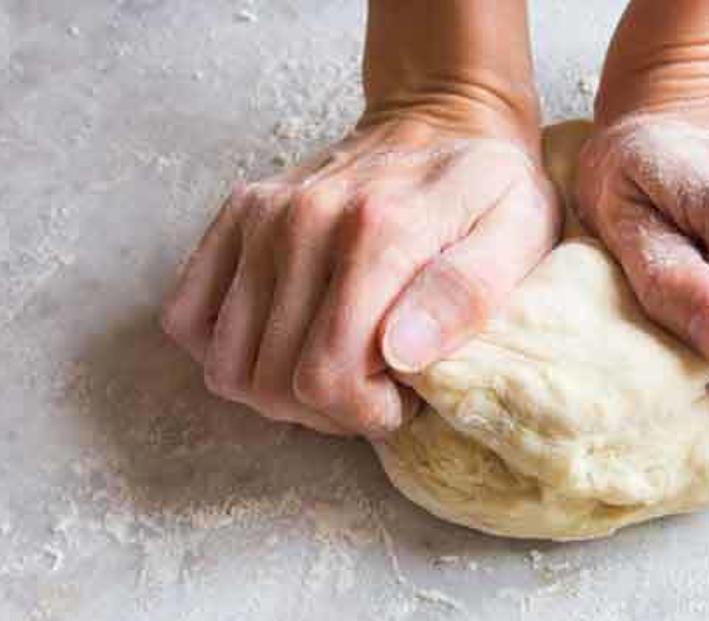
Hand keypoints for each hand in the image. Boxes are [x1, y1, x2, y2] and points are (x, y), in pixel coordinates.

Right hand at [160, 115, 558, 436]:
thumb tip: (400, 352)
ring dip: (280, 392)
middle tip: (376, 385)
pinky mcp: (235, 217)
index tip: (404, 394)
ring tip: (336, 365)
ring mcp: (261, 217)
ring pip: (229, 366)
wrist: (444, 118)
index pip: (327, 377)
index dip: (367, 413)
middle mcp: (304, 221)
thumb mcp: (520, 235)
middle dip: (330, 410)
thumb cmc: (491, 191)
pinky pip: (187, 318)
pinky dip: (228, 350)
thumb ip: (468, 293)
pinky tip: (286, 342)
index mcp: (378, 233)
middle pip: (274, 383)